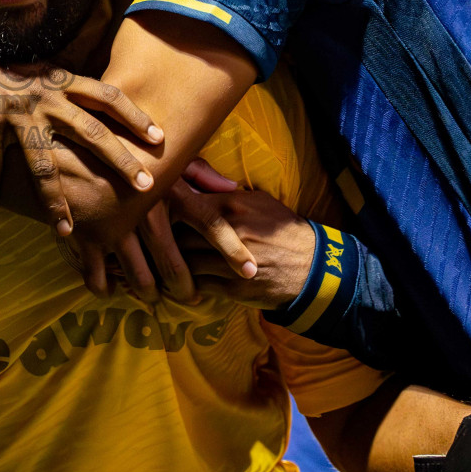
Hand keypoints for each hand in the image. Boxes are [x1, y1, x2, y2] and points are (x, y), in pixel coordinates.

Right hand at [0, 47, 161, 235]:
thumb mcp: (34, 77)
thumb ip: (62, 92)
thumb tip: (94, 111)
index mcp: (59, 82)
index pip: (108, 96)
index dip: (135, 116)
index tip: (160, 137)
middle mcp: (43, 96)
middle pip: (91, 131)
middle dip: (120, 161)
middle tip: (145, 186)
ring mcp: (14, 113)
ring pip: (43, 164)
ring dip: (54, 201)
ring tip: (65, 229)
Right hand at [58, 157, 257, 301]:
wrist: (61, 138)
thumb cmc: (118, 140)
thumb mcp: (161, 150)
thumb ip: (198, 170)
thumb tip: (232, 186)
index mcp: (168, 189)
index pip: (211, 223)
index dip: (233, 250)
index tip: (251, 271)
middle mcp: (144, 214)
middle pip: (174, 263)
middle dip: (186, 286)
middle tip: (192, 298)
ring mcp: (113, 229)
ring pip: (139, 278)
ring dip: (148, 292)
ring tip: (152, 297)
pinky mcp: (84, 238)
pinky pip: (98, 276)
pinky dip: (105, 287)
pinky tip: (111, 290)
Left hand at [174, 173, 313, 309]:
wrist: (313, 267)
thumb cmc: (282, 231)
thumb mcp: (259, 201)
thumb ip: (224, 193)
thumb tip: (193, 183)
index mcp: (231, 205)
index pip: (183, 203)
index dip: (167, 210)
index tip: (160, 214)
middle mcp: (228, 232)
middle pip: (178, 233)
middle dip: (166, 239)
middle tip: (157, 242)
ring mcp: (229, 261)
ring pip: (183, 261)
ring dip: (173, 263)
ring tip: (166, 263)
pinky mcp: (233, 287)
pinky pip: (197, 284)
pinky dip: (186, 284)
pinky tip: (183, 281)